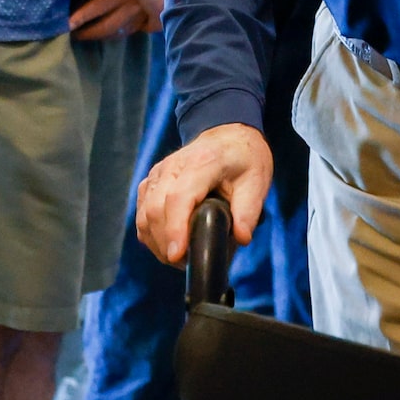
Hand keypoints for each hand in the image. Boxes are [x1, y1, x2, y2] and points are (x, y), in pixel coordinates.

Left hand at [69, 0, 154, 39]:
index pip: (99, 7)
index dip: (82, 16)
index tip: (69, 24)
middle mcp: (137, 3)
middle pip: (109, 24)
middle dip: (91, 32)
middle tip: (76, 35)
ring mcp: (148, 11)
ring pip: (124, 29)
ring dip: (106, 35)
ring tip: (92, 36)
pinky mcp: (159, 15)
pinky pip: (142, 28)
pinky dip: (129, 31)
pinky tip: (120, 31)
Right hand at [136, 122, 274, 262]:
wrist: (227, 135)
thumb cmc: (243, 159)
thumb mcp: (257, 181)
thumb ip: (248, 211)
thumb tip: (241, 239)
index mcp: (202, 162)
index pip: (179, 197)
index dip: (175, 229)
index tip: (178, 256)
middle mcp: (173, 166)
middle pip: (155, 209)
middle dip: (165, 243)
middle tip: (185, 264)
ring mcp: (158, 173)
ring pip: (144, 213)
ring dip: (157, 242)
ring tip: (179, 259)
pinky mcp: (151, 182)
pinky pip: (142, 212)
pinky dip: (150, 233)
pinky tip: (167, 245)